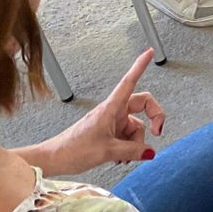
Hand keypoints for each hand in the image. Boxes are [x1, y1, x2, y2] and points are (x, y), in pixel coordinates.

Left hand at [39, 48, 165, 172]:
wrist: (55, 159)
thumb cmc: (73, 150)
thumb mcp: (107, 151)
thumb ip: (133, 151)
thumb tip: (150, 152)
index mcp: (111, 107)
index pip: (130, 80)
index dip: (141, 65)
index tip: (150, 52)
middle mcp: (113, 111)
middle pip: (142, 105)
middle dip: (152, 119)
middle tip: (157, 132)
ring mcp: (112, 122)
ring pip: (136, 126)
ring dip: (136, 142)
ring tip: (125, 157)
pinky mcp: (109, 132)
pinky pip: (127, 136)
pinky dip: (129, 146)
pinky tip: (122, 157)